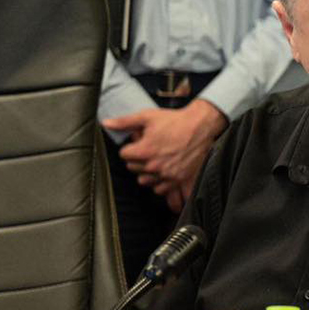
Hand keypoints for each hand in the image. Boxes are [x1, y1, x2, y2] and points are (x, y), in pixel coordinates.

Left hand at [106, 100, 225, 202]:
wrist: (202, 125)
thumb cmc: (176, 120)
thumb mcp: (148, 116)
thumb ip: (125, 122)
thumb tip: (106, 123)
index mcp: (145, 151)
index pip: (124, 155)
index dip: (130, 147)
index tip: (138, 143)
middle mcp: (155, 166)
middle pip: (134, 169)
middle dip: (138, 160)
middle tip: (149, 150)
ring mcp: (168, 175)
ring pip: (147, 182)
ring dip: (149, 174)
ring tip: (156, 163)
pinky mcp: (182, 179)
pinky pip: (167, 192)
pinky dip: (165, 188)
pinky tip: (166, 181)